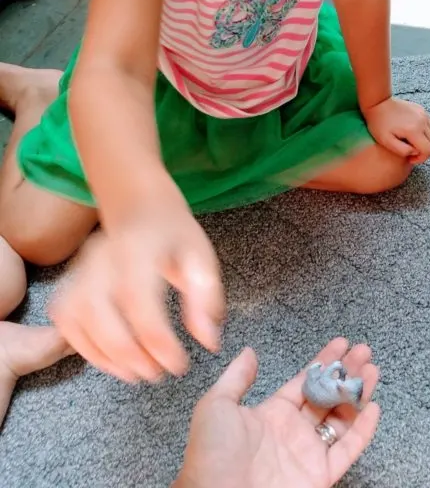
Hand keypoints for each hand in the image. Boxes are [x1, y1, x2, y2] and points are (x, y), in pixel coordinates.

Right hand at [48, 205, 224, 383]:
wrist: (140, 209)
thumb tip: (209, 342)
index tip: (179, 364)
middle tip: (157, 373)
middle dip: (128, 353)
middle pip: (99, 312)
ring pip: (75, 320)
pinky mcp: (66, 285)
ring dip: (106, 356)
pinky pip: (65, 324)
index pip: (138, 298)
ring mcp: (78, 270)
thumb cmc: (173, 237)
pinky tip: (115, 361)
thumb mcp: (201, 258)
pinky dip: (87, 349)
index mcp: (138, 247)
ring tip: (138, 373)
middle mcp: (101, 257)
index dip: (157, 339)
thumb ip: (206, 299)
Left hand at [174, 338, 379, 487]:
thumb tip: (250, 352)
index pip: (305, 382)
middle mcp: (294, 432)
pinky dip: (363, 431)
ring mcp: (308, 453)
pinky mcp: (320, 475)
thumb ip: (237, 378)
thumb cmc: (212, 455)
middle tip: (364, 351)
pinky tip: (373, 408)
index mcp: (272, 414)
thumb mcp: (216, 406)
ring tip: (373, 370)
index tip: (342, 344)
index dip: (324, 362)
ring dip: (358, 394)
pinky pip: (347, 450)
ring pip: (342, 419)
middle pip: (328, 396)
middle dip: (346, 372)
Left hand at [363, 97, 429, 164]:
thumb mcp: (385, 141)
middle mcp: (422, 121)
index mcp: (413, 130)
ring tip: (414, 145)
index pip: (428, 150)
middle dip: (426, 153)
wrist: (378, 103)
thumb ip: (402, 150)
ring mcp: (424, 114)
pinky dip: (427, 134)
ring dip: (428, 143)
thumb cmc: (379, 124)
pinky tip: (414, 135)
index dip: (421, 158)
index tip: (410, 158)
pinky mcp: (422, 111)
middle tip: (412, 153)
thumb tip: (415, 152)